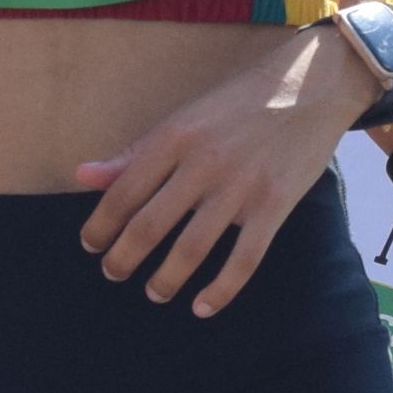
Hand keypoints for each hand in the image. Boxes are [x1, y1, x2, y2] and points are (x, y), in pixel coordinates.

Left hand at [77, 21, 371, 314]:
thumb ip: (135, 151)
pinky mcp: (275, 204)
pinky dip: (221, 290)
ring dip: (166, 279)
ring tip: (154, 292)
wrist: (310, 85)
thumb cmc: (239, 102)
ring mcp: (241, 186)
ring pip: (192, 248)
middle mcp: (203, 162)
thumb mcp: (184, 117)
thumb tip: (83, 176)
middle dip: (124, 257)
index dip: (101, 225)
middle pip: (151, 224)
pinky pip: (244, 260)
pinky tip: (203, 307)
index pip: (124, 191)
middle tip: (113, 273)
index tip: (90, 245)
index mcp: (175, 136)